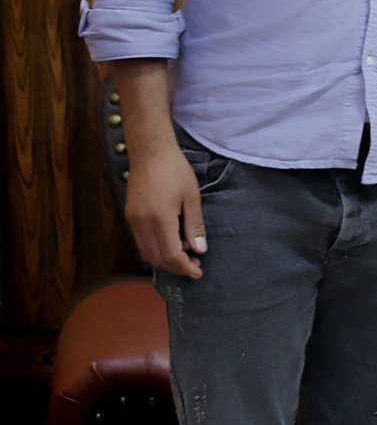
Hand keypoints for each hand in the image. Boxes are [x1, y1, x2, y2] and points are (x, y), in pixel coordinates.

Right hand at [124, 139, 206, 278]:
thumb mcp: (192, 197)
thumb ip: (195, 225)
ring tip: (185, 253)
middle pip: (157, 258)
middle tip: (195, 263)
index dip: (185, 267)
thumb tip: (199, 250)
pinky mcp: (129, 216)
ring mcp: (133, 220)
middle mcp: (142, 223)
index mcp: (160, 219)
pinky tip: (171, 242)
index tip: (198, 271)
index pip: (171, 255)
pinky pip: (141, 242)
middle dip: (176, 266)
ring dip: (165, 259)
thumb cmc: (175, 171)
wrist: (150, 152)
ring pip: (146, 252)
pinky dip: (155, 249)